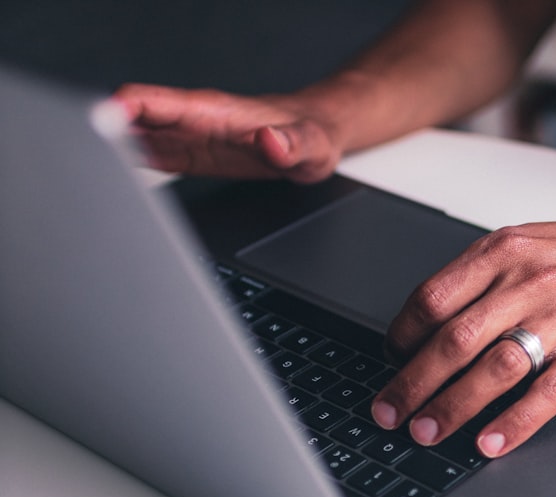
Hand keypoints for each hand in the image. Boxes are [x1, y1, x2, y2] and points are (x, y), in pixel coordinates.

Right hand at [113, 84, 347, 182]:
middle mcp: (193, 120)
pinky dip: (130, 165)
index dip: (119, 110)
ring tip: (91, 174)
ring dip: (111, 151)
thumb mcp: (310, 145)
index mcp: (212, 112)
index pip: (151, 101)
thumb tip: (269, 140)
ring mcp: (190, 137)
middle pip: (131, 117)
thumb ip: (290, 144)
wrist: (316, 138)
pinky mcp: (193, 155)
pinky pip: (151, 156)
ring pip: (136, 137)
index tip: (99, 125)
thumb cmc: (313, 136)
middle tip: (82, 157)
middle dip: (102, 131)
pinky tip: (117, 179)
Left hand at [370, 208, 555, 456]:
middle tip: (389, 411)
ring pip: (493, 368)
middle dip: (412, 382)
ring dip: (452, 406)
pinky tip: (490, 442)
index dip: (402, 336)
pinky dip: (515, 422)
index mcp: (504, 252)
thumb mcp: (531, 240)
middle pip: (453, 339)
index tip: (393, 360)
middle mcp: (528, 283)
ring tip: (427, 432)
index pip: (432, 297)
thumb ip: (484, 273)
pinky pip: (547, 392)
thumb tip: (434, 315)